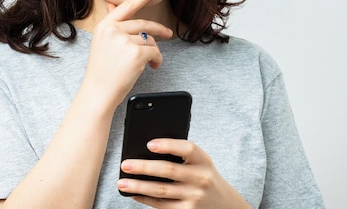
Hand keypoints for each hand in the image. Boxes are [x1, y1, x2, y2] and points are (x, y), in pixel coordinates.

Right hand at [81, 0, 172, 108]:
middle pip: (143, 24)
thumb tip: (113, 5)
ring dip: (153, 52)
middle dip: (158, 30)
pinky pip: (154, 52)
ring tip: (148, 63)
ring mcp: (124, 40)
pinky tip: (151, 67)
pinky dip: (156, 60)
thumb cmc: (102, 71)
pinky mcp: (136, 53)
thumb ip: (112, 24)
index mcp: (105, 26)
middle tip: (168, 34)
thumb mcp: (103, 43)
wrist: (98, 93)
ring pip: (149, 40)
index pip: (128, 5)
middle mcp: (113, 30)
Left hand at [117, 139, 251, 208]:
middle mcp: (200, 179)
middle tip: (126, 164)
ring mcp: (193, 197)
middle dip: (144, 167)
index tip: (149, 144)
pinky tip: (134, 194)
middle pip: (168, 170)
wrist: (223, 204)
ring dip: (139, 186)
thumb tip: (148, 150)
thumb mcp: (201, 163)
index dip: (168, 145)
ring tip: (122, 182)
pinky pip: (161, 205)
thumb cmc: (204, 176)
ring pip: (161, 190)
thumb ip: (182, 155)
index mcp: (204, 161)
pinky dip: (145, 199)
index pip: (188, 149)